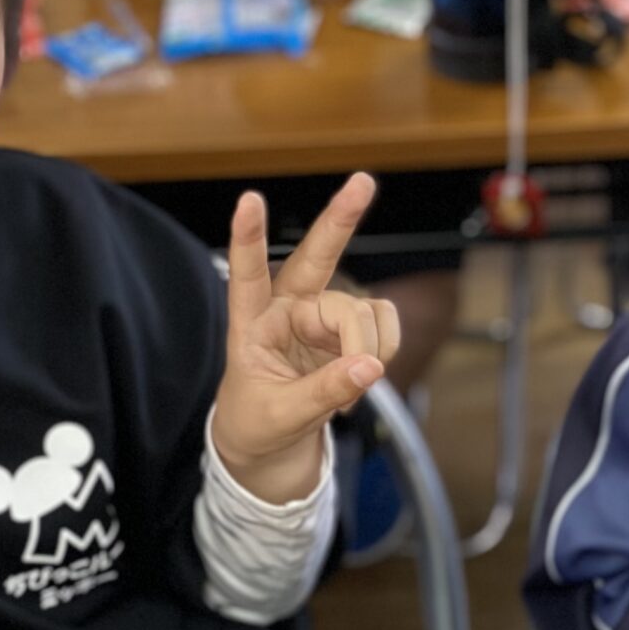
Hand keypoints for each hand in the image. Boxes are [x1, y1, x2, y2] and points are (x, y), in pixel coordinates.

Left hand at [210, 174, 400, 504]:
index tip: (249, 199)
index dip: (248, 238)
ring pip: (361, 313)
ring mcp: (322, 318)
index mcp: (252, 325)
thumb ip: (323, 392)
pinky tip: (359, 379)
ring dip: (366, 350)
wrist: (270, 446)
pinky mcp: (349, 331)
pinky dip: (381, 354)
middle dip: (340, 220)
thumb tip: (369, 367)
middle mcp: (288, 310)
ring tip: (346, 390)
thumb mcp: (281, 416)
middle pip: (316, 258)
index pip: (246, 275)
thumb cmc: (257, 424)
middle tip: (363, 182)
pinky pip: (382, 328)